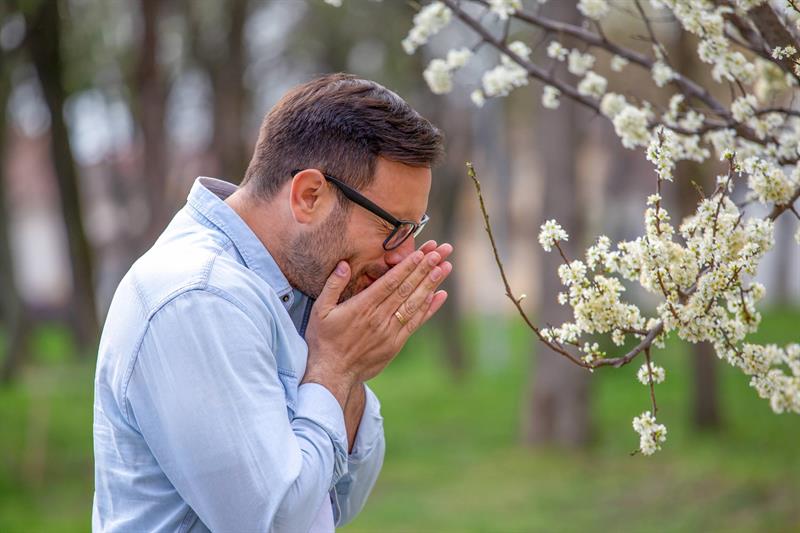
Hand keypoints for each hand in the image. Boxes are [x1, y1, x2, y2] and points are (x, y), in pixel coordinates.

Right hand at [302, 240, 452, 407]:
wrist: (332, 374)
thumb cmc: (324, 340)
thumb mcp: (320, 310)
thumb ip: (333, 285)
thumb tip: (344, 264)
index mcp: (363, 306)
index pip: (390, 281)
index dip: (408, 266)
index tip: (422, 253)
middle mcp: (380, 317)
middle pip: (407, 289)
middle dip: (425, 268)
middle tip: (440, 253)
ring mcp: (390, 331)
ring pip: (414, 303)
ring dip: (431, 285)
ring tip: (444, 268)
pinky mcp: (396, 344)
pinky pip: (415, 323)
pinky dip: (429, 309)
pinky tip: (439, 295)